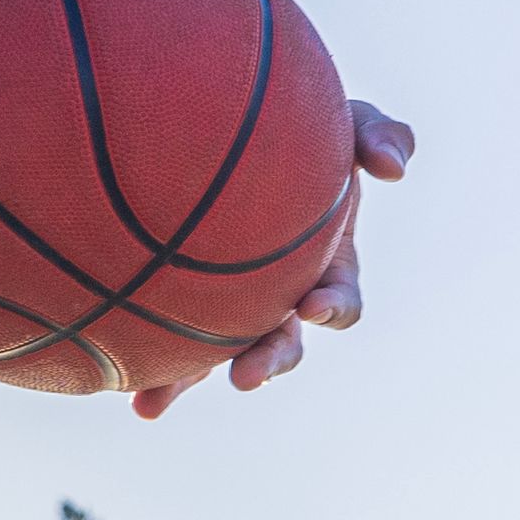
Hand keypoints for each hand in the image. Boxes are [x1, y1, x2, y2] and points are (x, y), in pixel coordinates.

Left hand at [140, 102, 413, 417]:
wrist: (226, 116)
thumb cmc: (298, 121)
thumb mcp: (346, 118)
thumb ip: (379, 133)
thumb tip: (395, 168)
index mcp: (323, 265)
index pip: (337, 300)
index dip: (332, 308)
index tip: (313, 305)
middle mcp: (278, 293)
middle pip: (282, 341)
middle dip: (269, 361)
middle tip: (247, 375)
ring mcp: (226, 302)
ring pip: (215, 352)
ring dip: (190, 382)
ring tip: (155, 403)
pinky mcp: (177, 300)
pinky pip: (162, 337)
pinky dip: (148, 369)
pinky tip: (124, 395)